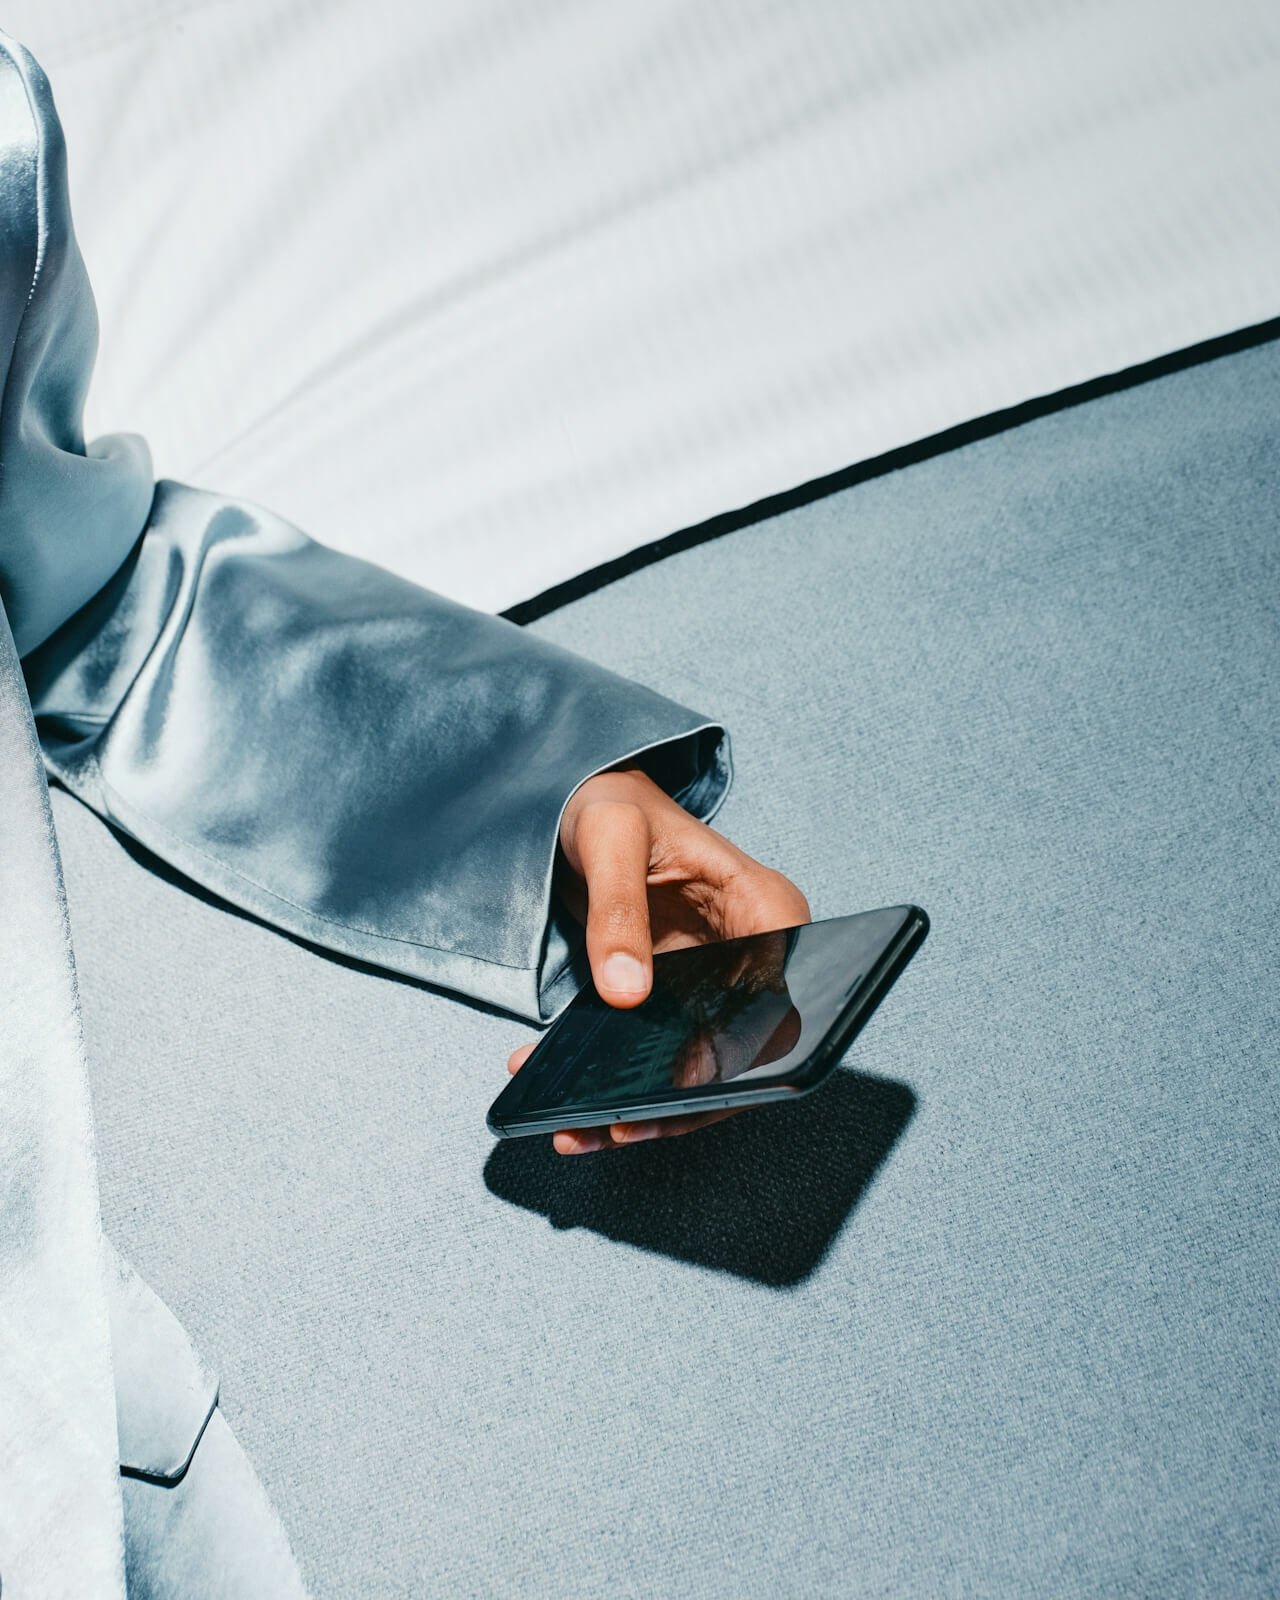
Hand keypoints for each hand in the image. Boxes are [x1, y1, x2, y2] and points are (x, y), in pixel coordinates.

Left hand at [505, 767, 809, 1154]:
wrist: (589, 802)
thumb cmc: (613, 803)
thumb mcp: (608, 837)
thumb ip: (617, 909)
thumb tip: (625, 994)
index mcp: (768, 908)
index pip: (779, 999)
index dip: (738, 1050)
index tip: (683, 1083)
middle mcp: (759, 955)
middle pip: (744, 1052)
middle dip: (683, 1102)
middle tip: (615, 1125)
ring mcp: (722, 986)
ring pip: (704, 1071)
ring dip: (646, 1111)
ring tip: (578, 1130)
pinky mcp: (683, 1004)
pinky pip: (665, 1061)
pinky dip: (621, 1090)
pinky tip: (570, 1108)